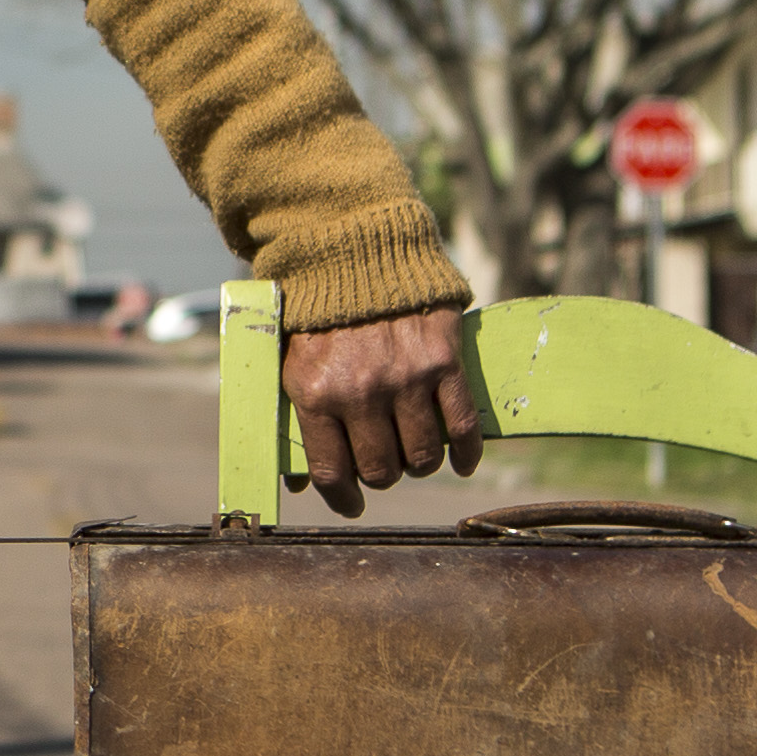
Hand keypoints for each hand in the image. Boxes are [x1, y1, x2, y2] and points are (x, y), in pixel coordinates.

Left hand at [283, 307, 483, 515]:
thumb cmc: (319, 314)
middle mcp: (360, 392)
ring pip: (421, 457)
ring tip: (416, 454)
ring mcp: (404, 379)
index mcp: (316, 394)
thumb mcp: (291, 363)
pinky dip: (465, 454)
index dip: (343, 499)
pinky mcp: (442, 363)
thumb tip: (301, 484)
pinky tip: (462, 462)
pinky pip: (461, 427)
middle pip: (380, 469)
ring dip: (420, 465)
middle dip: (383, 476)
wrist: (357, 251)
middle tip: (385, 465)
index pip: (332, 471)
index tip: (352, 504)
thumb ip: (297, 419)